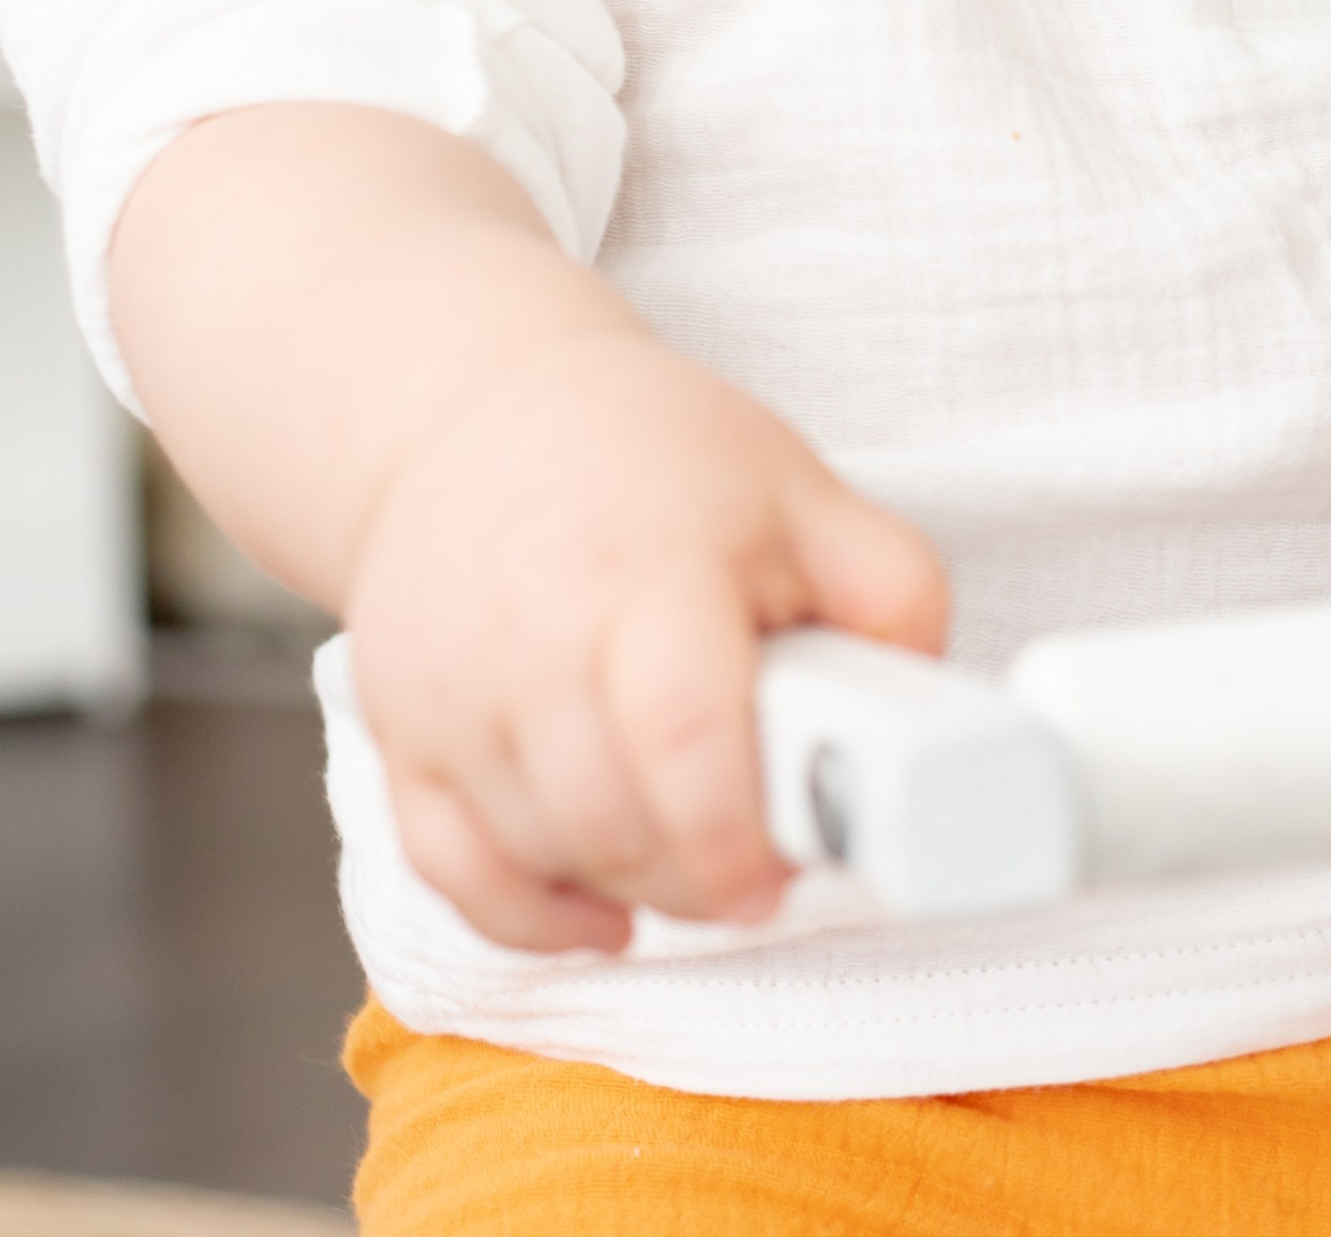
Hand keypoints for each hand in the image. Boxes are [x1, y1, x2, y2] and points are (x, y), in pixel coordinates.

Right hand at [346, 330, 948, 953]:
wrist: (472, 410)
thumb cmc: (650, 453)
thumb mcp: (798, 485)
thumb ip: (891, 589)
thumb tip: (928, 715)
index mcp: (649, 566)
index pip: (683, 734)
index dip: (737, 832)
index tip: (784, 869)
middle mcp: (535, 634)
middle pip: (615, 821)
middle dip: (703, 874)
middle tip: (759, 856)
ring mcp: (453, 690)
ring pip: (546, 858)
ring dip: (634, 887)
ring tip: (690, 842)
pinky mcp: (402, 733)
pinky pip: (457, 877)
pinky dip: (535, 920)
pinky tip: (604, 912)